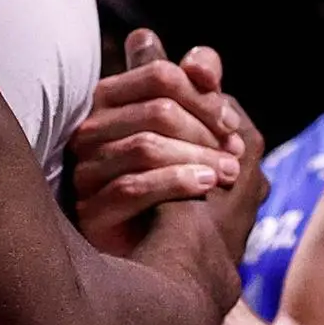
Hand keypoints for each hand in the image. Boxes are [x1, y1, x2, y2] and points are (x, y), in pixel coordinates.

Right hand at [69, 31, 257, 254]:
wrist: (174, 264)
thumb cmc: (189, 191)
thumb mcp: (204, 136)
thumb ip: (200, 92)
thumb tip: (201, 60)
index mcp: (114, 102)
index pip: (159, 75)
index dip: (202, 95)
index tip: (230, 124)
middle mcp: (93, 131)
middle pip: (157, 109)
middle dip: (205, 129)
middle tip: (235, 154)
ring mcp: (87, 172)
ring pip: (145, 146)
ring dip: (197, 157)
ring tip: (227, 175)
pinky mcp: (89, 211)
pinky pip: (132, 187)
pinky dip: (177, 182)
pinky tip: (206, 188)